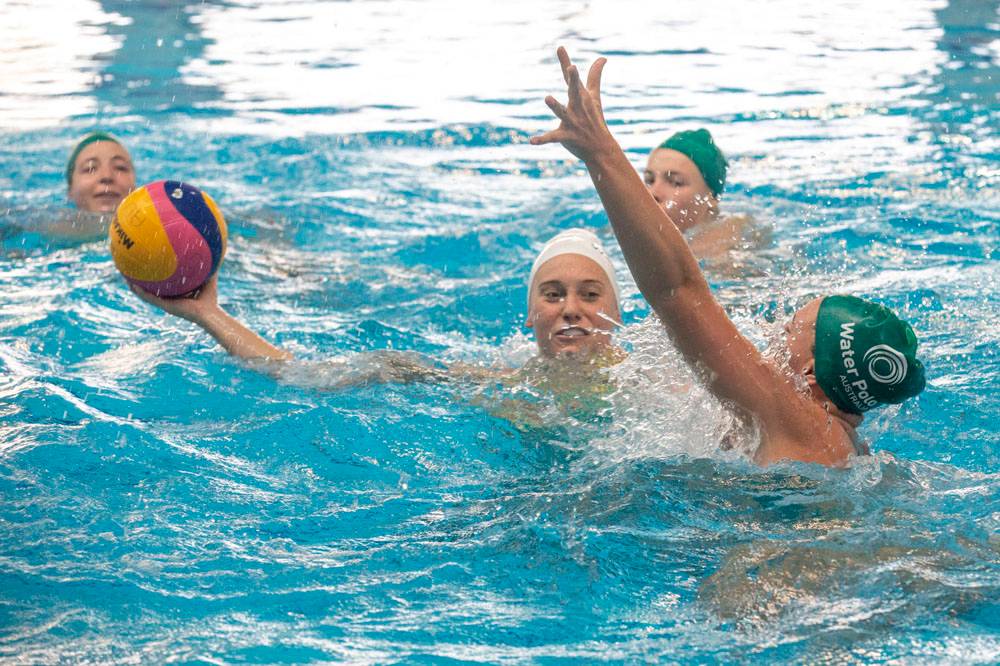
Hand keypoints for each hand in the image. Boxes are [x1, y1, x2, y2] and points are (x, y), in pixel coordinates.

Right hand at [129, 274, 220, 324]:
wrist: (209, 313)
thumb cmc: (210, 299)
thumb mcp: (208, 279)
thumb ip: (208, 267)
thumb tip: (211, 252)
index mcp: (176, 295)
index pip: (163, 286)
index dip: (156, 278)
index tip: (149, 268)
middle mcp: (169, 300)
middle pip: (151, 290)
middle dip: (142, 282)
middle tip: (133, 272)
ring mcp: (166, 304)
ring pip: (146, 295)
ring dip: (136, 287)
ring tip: (126, 278)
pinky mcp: (165, 307)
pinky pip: (150, 299)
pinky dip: (141, 293)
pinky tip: (133, 285)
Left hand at [529, 47, 613, 161]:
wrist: (601, 148)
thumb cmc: (595, 119)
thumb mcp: (594, 97)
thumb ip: (595, 77)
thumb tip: (602, 58)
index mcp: (581, 96)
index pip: (572, 77)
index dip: (565, 62)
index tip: (559, 47)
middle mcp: (577, 107)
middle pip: (574, 91)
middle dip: (573, 80)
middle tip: (572, 67)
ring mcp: (573, 122)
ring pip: (562, 113)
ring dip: (556, 106)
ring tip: (547, 98)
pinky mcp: (567, 137)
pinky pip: (553, 137)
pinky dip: (543, 139)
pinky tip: (531, 141)